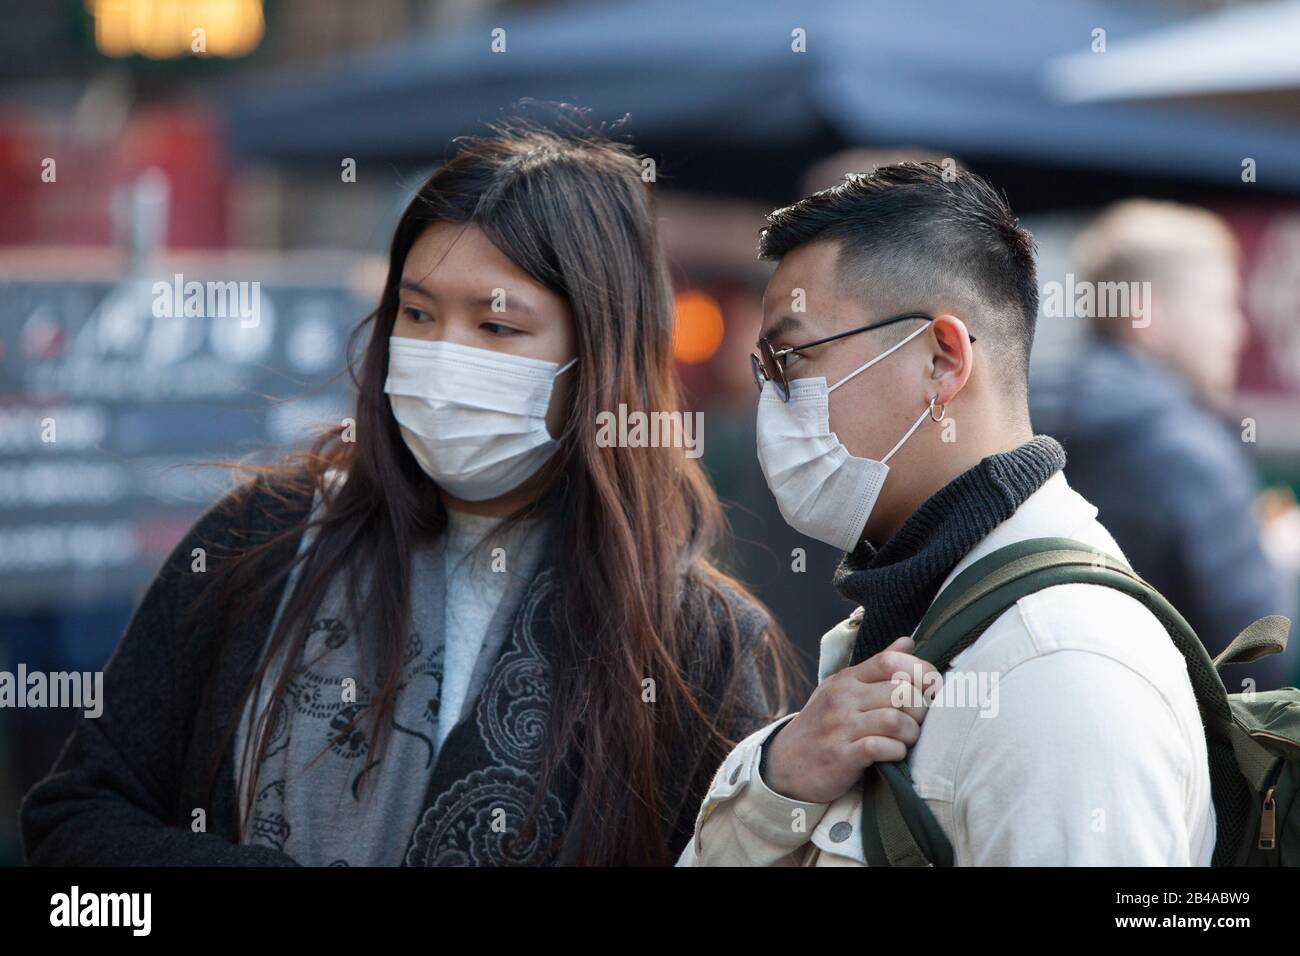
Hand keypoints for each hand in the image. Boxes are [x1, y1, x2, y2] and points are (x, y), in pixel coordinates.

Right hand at [764, 636, 937, 804]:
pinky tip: (893, 754)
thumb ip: (877, 667)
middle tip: (918, 722)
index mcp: (847, 679)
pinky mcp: (841, 756)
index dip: (920, 672)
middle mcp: (843, 698)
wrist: (786, 763)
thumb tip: (908, 642)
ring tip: (907, 739)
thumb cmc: (823, 725)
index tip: (931, 689)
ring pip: (895, 720)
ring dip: (911, 733)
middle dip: (921, 709)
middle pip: (901, 692)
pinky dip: (895, 751)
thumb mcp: (843, 688)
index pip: (890, 661)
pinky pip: (880, 747)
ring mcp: (840, 727)